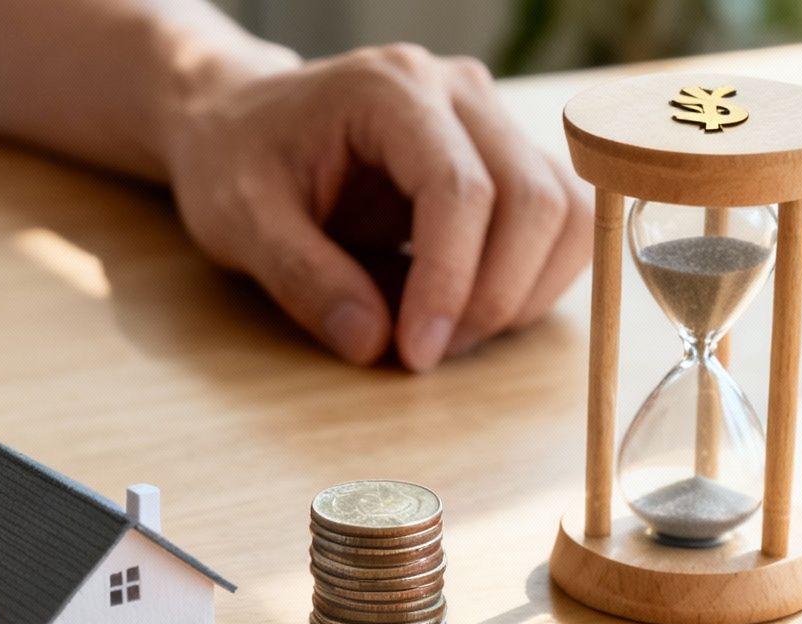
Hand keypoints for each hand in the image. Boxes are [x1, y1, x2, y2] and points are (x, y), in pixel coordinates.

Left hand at [164, 45, 593, 371]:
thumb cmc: (236, 160)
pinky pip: (560, 221)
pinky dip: (534, 280)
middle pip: (534, 198)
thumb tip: (374, 344)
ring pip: (564, 211)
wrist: (241, 123)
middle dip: (494, 296)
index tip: (417, 353)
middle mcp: (457, 91)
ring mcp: (490, 119)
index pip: (460, 188)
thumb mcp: (241, 221)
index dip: (451, 282)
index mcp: (389, 90)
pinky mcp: (505, 156)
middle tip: (430, 354)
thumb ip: (303, 279)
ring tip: (453, 336)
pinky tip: (474, 312)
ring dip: (525, 292)